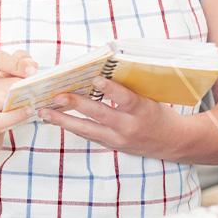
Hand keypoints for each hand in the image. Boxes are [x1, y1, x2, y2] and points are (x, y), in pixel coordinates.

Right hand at [0, 49, 37, 160]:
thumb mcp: (2, 84)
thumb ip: (15, 67)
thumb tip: (30, 63)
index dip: (17, 63)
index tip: (32, 71)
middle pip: (3, 81)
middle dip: (24, 85)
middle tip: (38, 88)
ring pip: (2, 98)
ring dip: (22, 99)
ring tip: (33, 100)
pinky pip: (2, 118)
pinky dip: (18, 115)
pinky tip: (28, 112)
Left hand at [36, 77, 188, 158]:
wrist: (173, 142)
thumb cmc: (159, 113)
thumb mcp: (150, 97)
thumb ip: (128, 88)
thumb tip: (100, 72)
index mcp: (142, 109)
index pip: (125, 98)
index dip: (111, 89)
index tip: (95, 78)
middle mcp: (129, 126)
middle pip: (100, 115)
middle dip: (77, 104)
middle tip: (57, 96)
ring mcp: (119, 138)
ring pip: (87, 129)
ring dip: (64, 120)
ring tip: (44, 112)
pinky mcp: (112, 145)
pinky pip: (89, 135)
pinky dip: (72, 126)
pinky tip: (56, 119)